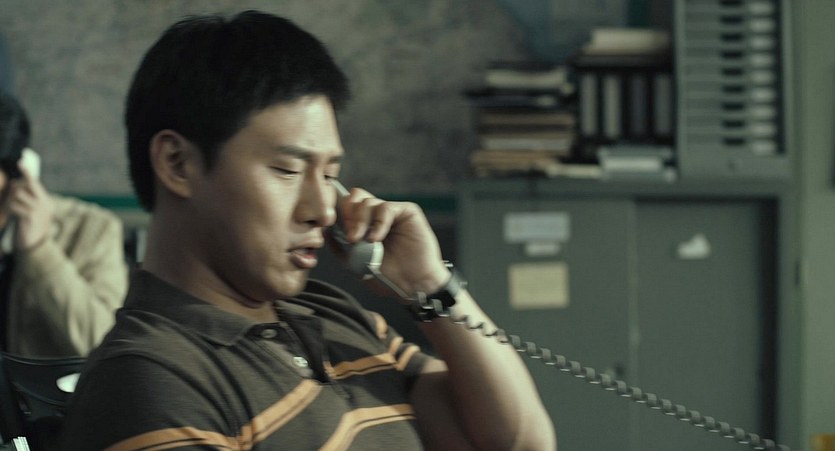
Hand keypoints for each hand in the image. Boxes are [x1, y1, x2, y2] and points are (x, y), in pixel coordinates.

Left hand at [9, 162, 52, 249]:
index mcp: (46, 201)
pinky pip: (14, 205)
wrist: (33, 248)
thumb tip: (16, 184)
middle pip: (26, 185)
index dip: (27, 172)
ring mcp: (38, 210)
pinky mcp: (30, 217)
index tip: (20, 163)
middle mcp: (44, 204)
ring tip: (11, 209)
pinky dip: (9, 209)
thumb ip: (28, 200)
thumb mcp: (32, 213)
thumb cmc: (29, 229)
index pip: (34, 183)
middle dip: (15, 188)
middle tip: (10, 199)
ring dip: (10, 200)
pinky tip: (12, 215)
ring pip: (18, 194)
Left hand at [334, 186, 449, 296]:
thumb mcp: (355, 263)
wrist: (413, 285)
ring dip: (360, 221)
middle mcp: (377, 215)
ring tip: (361, 241)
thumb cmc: (387, 276)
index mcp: (364, 224)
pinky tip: (375, 239)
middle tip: (350, 237)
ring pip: (368, 201)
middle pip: (355, 197)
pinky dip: (378, 223)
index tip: (335, 230)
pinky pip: (386, 208)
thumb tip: (324, 230)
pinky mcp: (406, 212)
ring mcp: (391, 212)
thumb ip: (339, 246)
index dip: (338, 213)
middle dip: (347, 215)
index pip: (346, 206)